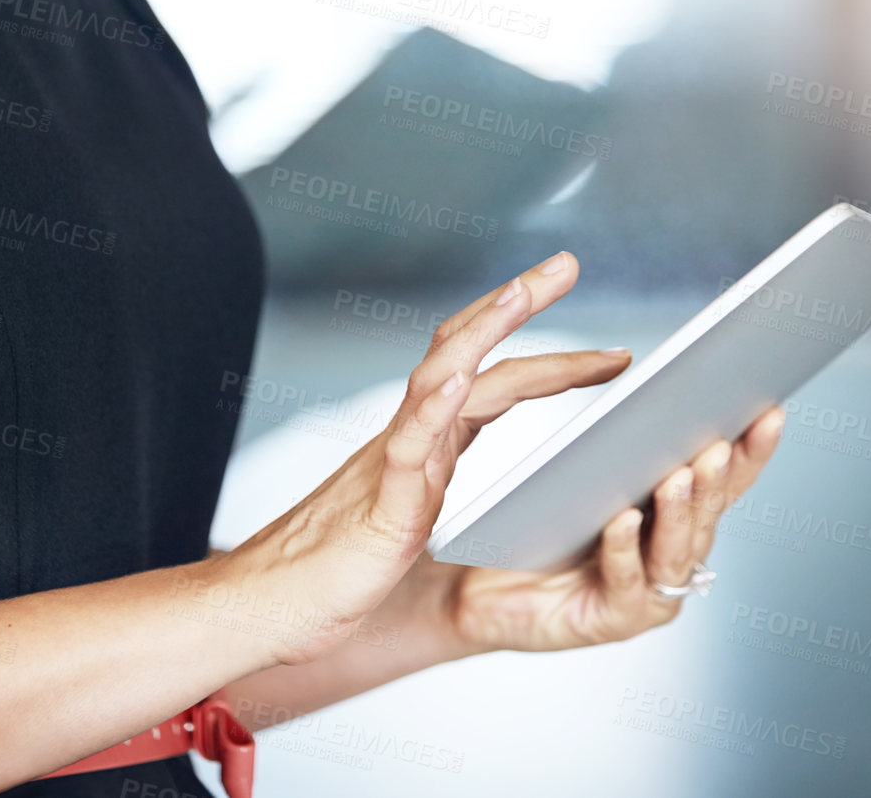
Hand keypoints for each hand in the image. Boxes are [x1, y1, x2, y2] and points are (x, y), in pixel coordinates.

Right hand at [218, 252, 586, 665]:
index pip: (492, 381)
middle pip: (467, 353)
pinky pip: (406, 450)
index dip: (548, 358)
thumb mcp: (405, 521)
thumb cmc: (330, 573)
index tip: (608, 351)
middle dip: (518, 304)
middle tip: (566, 263)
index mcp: (425, 447)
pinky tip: (455, 380)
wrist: (262, 609)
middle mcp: (409, 441)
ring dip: (481, 331)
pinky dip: (431, 408)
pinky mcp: (378, 510)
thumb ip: (433, 485)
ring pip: (437, 381)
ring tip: (519, 290)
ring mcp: (390, 467)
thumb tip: (470, 466)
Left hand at [416, 403, 784, 655]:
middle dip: (717, 474)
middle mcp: (670, 553)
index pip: (724, 477)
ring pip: (676, 548)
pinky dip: (626, 550)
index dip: (751, 447)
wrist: (475, 584)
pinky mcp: (612, 620)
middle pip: (708, 511)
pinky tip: (621, 520)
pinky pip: (625, 582)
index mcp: (670, 512)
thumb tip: (637, 372)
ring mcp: (648, 591)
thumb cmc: (528, 522)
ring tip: (679, 473)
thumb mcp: (577, 469)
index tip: (769, 407)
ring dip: (680, 510)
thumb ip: (614, 436)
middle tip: (719, 439)